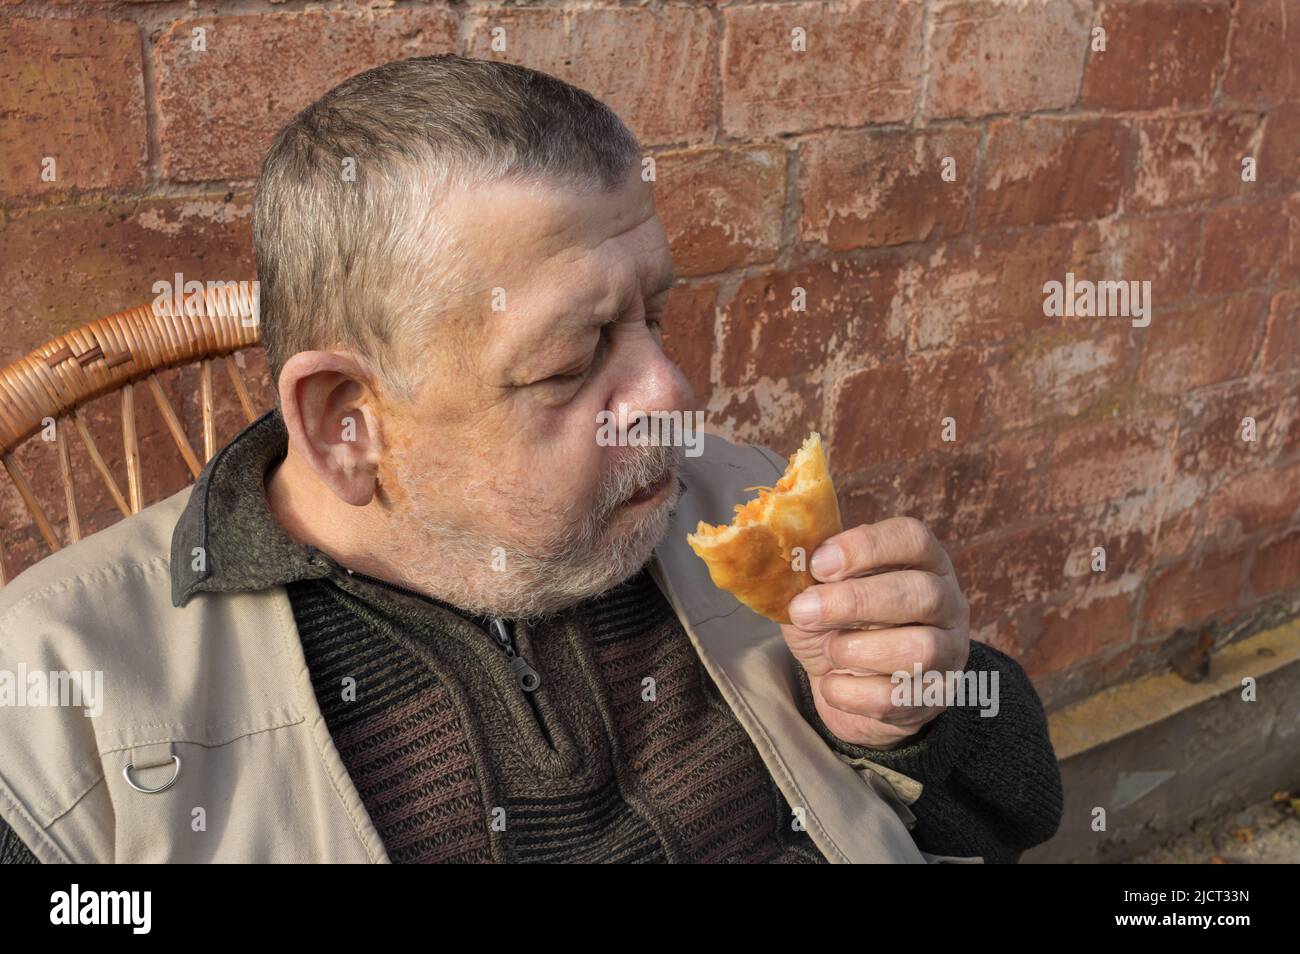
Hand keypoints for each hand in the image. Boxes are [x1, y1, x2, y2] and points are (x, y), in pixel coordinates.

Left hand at [781, 517, 971, 749]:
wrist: (847, 687)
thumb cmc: (837, 625)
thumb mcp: (819, 592)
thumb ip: (808, 575)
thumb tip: (786, 564)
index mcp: (922, 561)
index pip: (911, 538)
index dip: (865, 547)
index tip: (819, 564)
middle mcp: (947, 602)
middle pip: (921, 592)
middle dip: (856, 601)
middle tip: (805, 610)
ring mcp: (949, 652)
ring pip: (920, 649)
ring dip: (858, 650)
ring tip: (829, 651)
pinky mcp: (933, 697)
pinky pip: (896, 698)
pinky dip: (851, 692)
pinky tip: (832, 683)